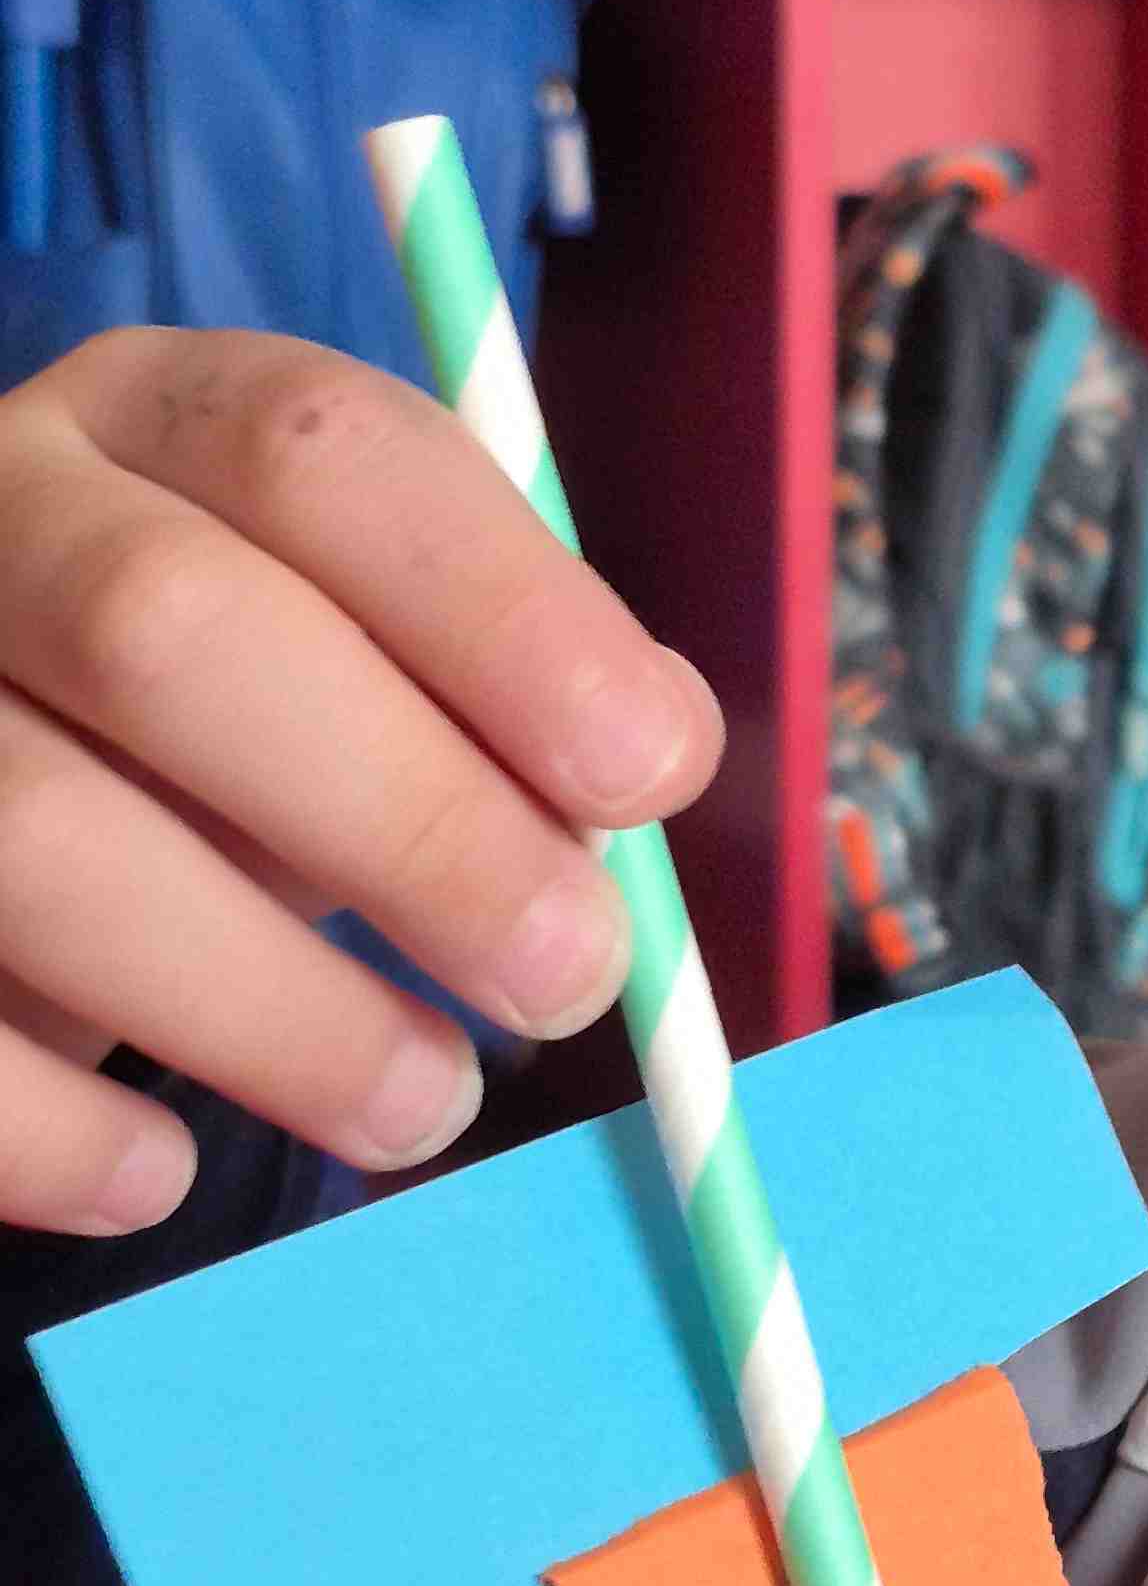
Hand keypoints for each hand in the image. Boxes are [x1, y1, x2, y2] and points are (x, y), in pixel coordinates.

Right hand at [0, 329, 722, 1234]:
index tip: (648, 775)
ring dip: (269, 1007)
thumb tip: (644, 763)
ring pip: (33, 838)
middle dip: (408, 823)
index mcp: (153, 417)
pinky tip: (163, 1168)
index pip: (323, 455)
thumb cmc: (209, 724)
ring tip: (418, 1104)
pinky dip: (57, 1128)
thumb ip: (485, 685)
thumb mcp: (352, 648)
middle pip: (169, 635)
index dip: (504, 613)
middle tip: (568, 976)